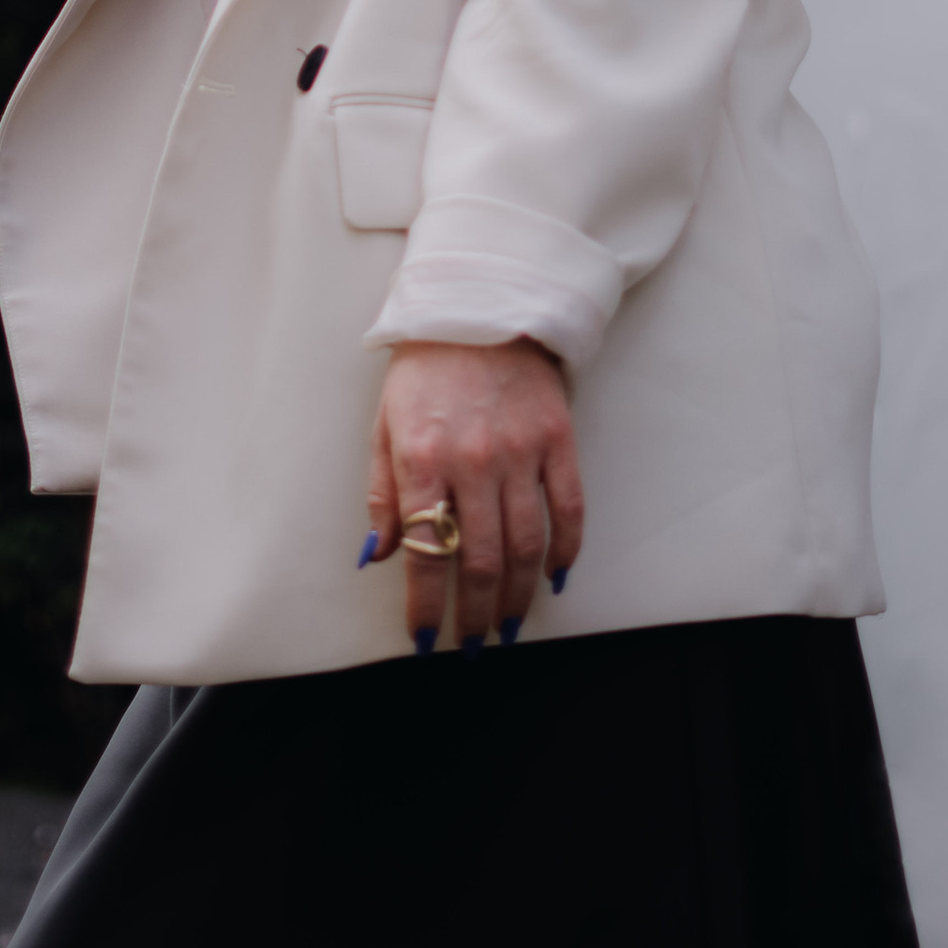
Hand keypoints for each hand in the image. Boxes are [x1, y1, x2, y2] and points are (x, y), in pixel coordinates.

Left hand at [364, 338, 584, 651]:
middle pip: (481, 561)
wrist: (477, 304)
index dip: (426, 606)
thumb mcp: (385, 425)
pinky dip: (565, 548)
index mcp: (422, 459)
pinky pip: (568, 507)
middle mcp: (473, 461)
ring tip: (510, 625)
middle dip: (476, 613)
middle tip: (474, 644)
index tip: (426, 639)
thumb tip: (379, 555)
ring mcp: (521, 450)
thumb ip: (382, 494)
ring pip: (525, 545)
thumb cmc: (424, 367)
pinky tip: (555, 575)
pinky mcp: (556, 437)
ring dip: (518, 595)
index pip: (427, 553)